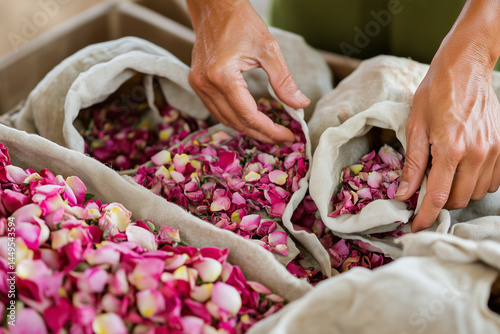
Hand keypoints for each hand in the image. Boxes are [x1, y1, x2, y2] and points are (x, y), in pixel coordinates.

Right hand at [185, 0, 309, 143]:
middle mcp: (206, 85)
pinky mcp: (197, 83)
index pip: (249, 115)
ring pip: (224, 119)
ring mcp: (198, 85)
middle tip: (282, 138)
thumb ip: (284, 81)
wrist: (214, 6)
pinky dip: (234, 118)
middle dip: (261, 134)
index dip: (270, 130)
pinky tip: (250, 119)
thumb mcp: (269, 49)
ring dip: (247, 128)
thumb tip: (300, 105)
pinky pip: (216, 109)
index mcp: (223, 76)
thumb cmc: (241, 21)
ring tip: (269, 132)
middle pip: (236, 122)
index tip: (288, 136)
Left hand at [396, 0, 499, 231]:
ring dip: (458, 192)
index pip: (438, 197)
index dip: (425, 216)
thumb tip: (405, 193)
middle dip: (440, 203)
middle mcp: (477, 154)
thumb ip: (413, 164)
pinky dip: (477, 183)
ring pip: (477, 193)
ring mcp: (494, 151)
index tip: (416, 227)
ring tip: (444, 174)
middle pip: (459, 199)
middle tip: (426, 190)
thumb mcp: (415, 127)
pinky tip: (463, 170)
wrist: (466, 68)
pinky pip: (494, 181)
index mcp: (451, 150)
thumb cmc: (435, 94)